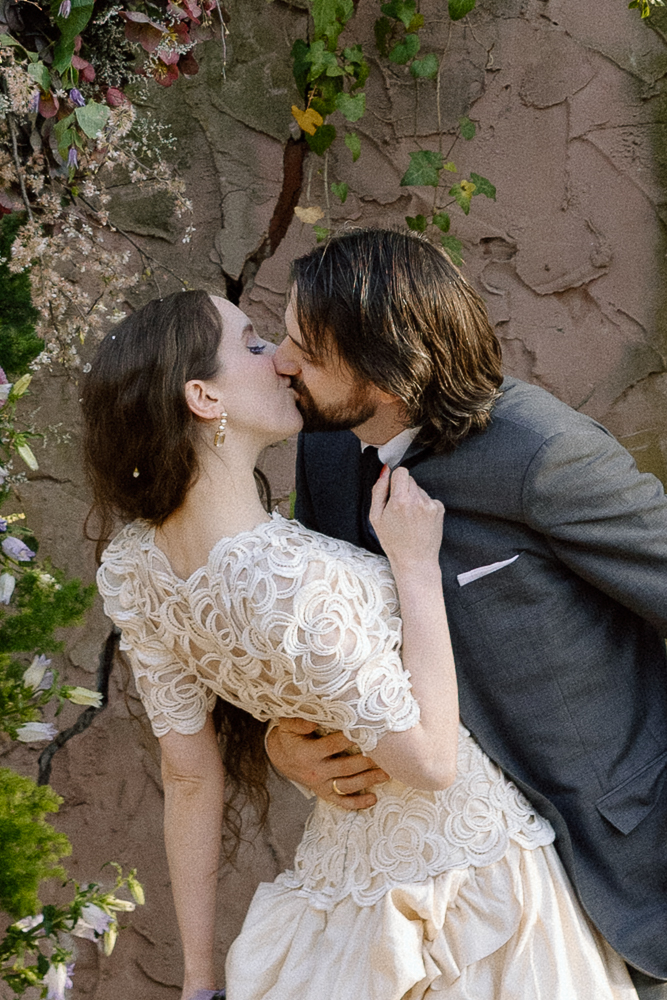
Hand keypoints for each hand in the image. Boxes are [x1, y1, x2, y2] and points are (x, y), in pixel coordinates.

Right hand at [266, 718, 389, 809]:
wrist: (282, 757)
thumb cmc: (290, 736)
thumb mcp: (288, 725)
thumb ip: (298, 721)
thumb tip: (314, 719)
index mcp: (308, 753)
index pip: (332, 745)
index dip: (349, 739)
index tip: (367, 732)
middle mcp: (316, 771)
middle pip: (345, 767)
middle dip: (366, 762)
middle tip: (387, 755)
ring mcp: (321, 784)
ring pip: (348, 785)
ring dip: (368, 780)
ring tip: (387, 773)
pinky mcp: (325, 793)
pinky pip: (342, 801)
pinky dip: (358, 803)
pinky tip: (374, 799)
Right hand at [370, 465, 443, 570]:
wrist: (415, 560)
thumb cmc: (393, 541)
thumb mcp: (375, 517)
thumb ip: (378, 490)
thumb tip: (385, 470)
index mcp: (400, 500)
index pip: (401, 471)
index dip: (395, 480)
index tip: (393, 491)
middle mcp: (417, 500)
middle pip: (410, 480)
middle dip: (403, 490)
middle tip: (399, 509)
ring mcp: (430, 504)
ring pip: (419, 490)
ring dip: (414, 498)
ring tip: (409, 518)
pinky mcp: (439, 509)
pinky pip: (429, 498)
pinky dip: (423, 506)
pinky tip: (419, 521)